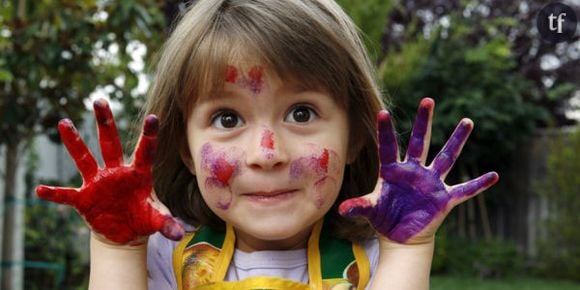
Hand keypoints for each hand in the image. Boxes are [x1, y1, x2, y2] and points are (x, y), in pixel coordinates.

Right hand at [36, 99, 183, 244]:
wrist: (125, 233)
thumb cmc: (143, 218)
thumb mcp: (156, 220)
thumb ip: (166, 223)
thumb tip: (178, 234)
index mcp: (138, 174)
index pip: (145, 151)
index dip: (149, 135)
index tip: (153, 116)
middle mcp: (116, 172)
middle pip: (111, 143)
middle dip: (105, 122)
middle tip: (100, 100)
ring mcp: (98, 183)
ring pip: (85, 158)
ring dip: (75, 142)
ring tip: (64, 122)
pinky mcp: (84, 198)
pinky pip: (67, 195)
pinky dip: (54, 193)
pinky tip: (40, 189)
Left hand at [339, 98, 497, 243]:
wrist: (401, 236)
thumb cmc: (384, 218)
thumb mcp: (370, 211)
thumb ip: (359, 206)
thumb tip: (341, 209)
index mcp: (393, 171)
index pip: (388, 146)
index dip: (385, 131)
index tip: (382, 111)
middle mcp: (414, 171)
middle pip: (420, 142)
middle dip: (424, 121)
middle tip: (427, 100)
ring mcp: (431, 183)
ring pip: (446, 157)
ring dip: (457, 140)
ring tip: (467, 121)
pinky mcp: (443, 198)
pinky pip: (464, 190)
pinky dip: (479, 184)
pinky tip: (494, 175)